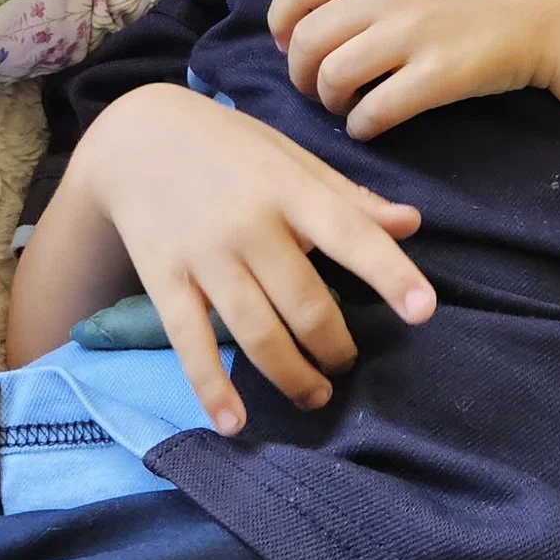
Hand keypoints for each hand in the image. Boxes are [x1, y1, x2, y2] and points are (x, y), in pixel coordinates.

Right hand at [74, 87, 432, 433]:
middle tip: (346, 362)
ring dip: (293, 376)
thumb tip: (411, 224)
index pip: (349, 233)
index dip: (389, 272)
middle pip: (305, 304)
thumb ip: (348, 197)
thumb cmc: (228, 147)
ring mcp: (204, 255)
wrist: (136, 137)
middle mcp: (249, 224)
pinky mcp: (164, 280)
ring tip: (315, 394)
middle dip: (335, 347)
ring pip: (257, 333)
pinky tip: (233, 423)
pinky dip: (212, 387)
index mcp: (288, 188)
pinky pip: (191, 342)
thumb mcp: (290, 156)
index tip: (423, 310)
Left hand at [270, 0, 559, 137]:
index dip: (280, 22)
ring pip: (334, 76)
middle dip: (299, 73)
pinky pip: (376, 110)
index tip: (287, 44)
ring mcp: (413, 34)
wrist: (548, 8)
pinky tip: (370, 126)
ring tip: (344, 106)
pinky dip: (362, 125)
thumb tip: (314, 14)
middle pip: (307, 39)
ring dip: (328, 100)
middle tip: (315, 87)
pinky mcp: (438, 76)